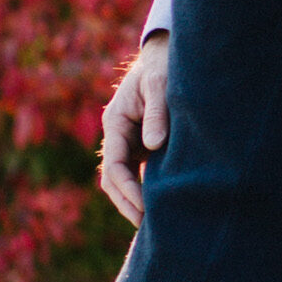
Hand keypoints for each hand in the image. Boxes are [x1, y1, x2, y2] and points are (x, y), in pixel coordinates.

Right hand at [99, 35, 169, 226]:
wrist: (166, 54)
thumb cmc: (163, 66)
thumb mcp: (160, 83)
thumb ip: (157, 111)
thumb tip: (153, 144)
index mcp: (116, 122)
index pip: (114, 165)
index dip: (127, 189)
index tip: (144, 207)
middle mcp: (119, 135)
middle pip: (115, 179)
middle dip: (128, 203)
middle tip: (148, 227)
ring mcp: (130, 141)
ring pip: (126, 179)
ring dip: (136, 201)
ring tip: (156, 226)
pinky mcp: (144, 145)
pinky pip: (141, 172)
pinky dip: (148, 190)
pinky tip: (164, 207)